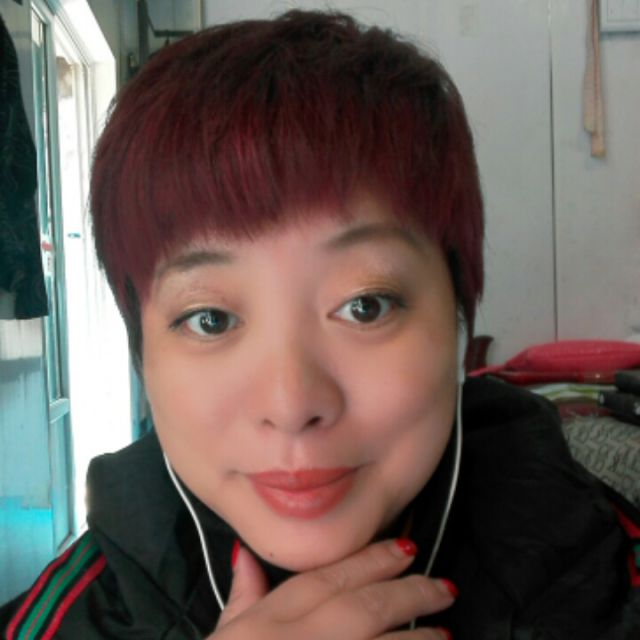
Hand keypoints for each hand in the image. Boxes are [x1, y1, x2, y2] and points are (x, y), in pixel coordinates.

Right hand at [209, 538, 455, 638]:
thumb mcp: (227, 633)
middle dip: (408, 592)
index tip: (406, 549)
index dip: (371, 559)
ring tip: (445, 632)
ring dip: (421, 639)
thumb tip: (245, 553)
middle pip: (365, 605)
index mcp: (271, 620)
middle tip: (444, 586)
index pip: (328, 577)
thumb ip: (243, 594)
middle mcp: (303, 638)